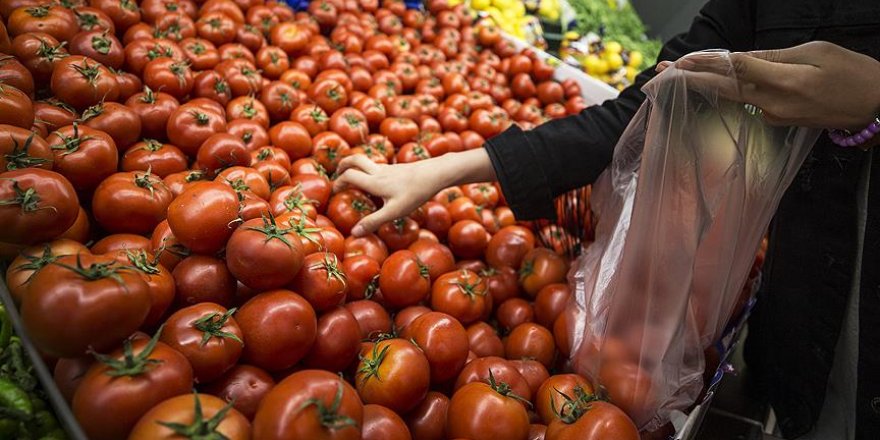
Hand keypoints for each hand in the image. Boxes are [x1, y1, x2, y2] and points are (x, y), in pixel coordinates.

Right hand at [333, 148, 495, 235]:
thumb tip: (354, 233)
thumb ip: (374, 222)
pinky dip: (371, 171)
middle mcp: (379, 171)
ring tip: (354, 179)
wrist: (436, 173)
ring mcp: (389, 168)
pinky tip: (378, 184)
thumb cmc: (415, 193)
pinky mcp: (398, 168)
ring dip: (357, 167)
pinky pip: (379, 167)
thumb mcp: (394, 212)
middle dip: (343, 164)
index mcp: (374, 181)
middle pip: (355, 159)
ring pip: (367, 161)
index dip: (338, 183)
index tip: (333, 192)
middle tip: (338, 174)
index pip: (348, 176)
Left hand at [656, 42, 879, 132]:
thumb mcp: (815, 53)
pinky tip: (712, 84)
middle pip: (723, 89)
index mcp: (783, 82)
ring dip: (704, 86)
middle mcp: (773, 104)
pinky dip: (728, 92)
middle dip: (689, 80)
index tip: (680, 61)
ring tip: (676, 76)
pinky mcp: (778, 121)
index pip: (735, 70)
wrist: (876, 106)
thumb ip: (774, 57)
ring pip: (733, 96)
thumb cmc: (852, 73)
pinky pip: (747, 102)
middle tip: (659, 73)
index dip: (705, 64)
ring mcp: (774, 116)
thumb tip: (740, 58)